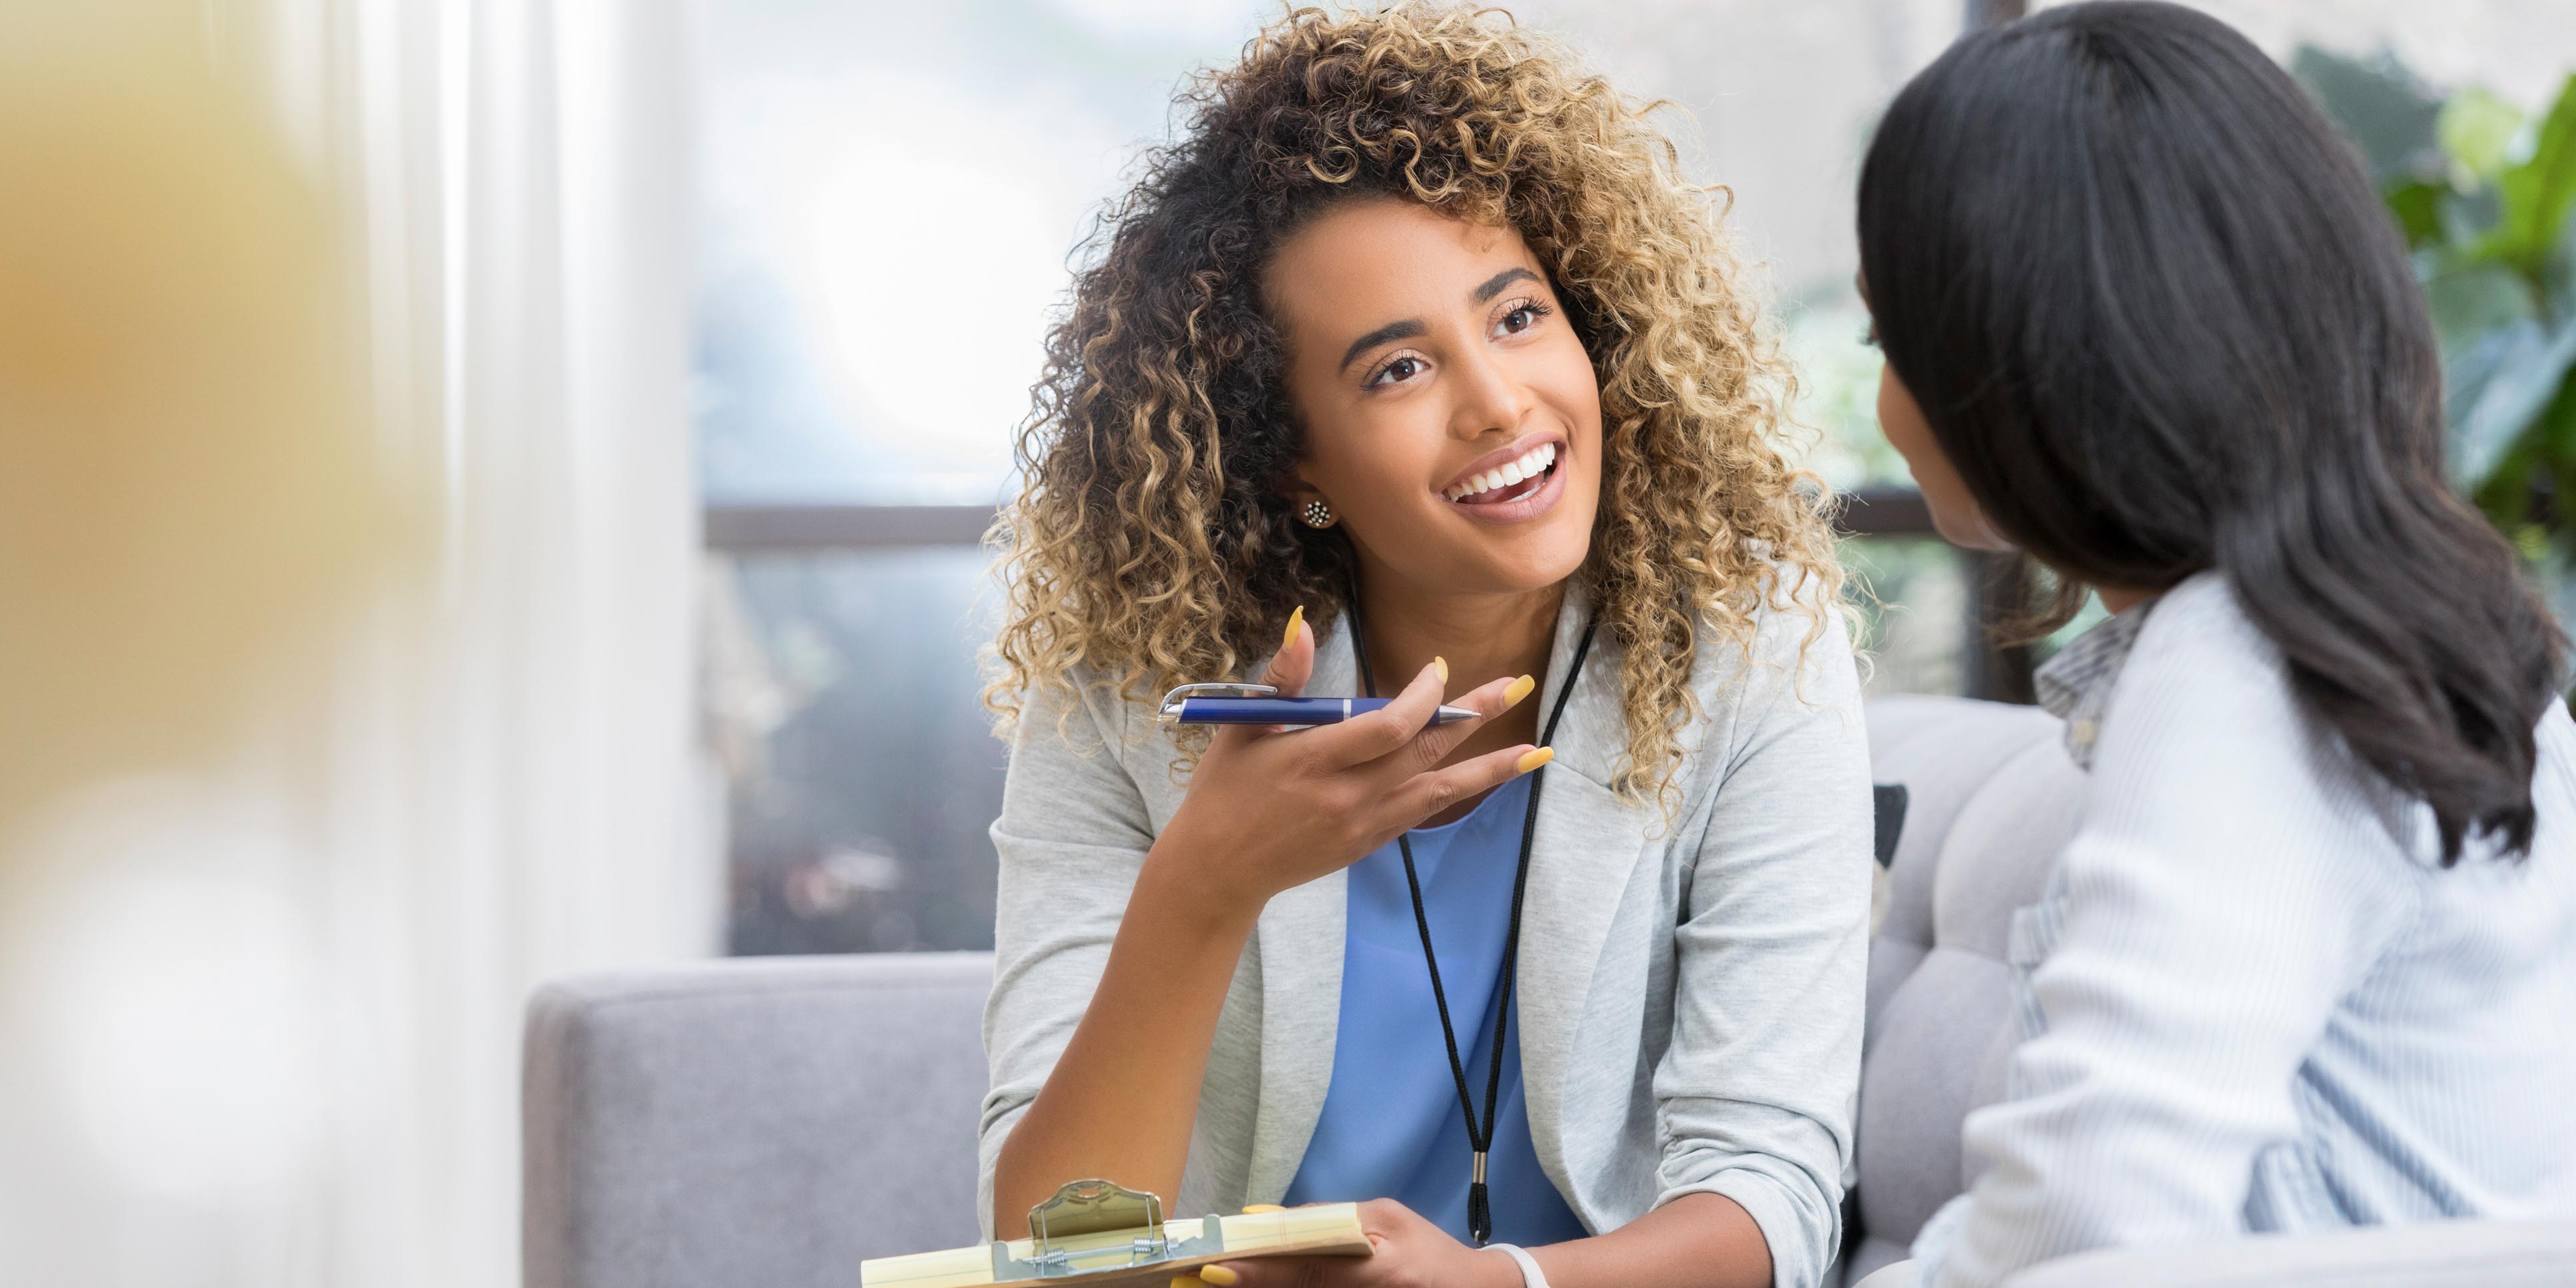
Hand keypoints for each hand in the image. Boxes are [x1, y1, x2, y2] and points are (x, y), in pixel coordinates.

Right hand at [1148, 609, 1543, 917]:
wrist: (1217, 870)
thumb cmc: (1223, 790)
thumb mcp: (1242, 727)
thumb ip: (1282, 679)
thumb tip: (1305, 625)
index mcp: (1312, 759)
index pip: (1387, 725)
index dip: (1422, 696)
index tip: (1438, 670)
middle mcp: (1346, 795)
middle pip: (1425, 751)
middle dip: (1474, 716)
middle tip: (1518, 685)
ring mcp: (1362, 824)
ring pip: (1439, 790)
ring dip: (1489, 768)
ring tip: (1536, 752)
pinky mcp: (1368, 843)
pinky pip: (1422, 812)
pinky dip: (1457, 792)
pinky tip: (1487, 777)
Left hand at [1183, 1199, 1522, 1287]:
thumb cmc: (1428, 1251)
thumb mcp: (1387, 1219)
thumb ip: (1329, 1217)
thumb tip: (1268, 1217)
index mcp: (1378, 1269)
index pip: (1307, 1268)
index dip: (1260, 1270)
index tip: (1217, 1266)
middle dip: (1247, 1285)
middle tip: (1200, 1275)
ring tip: (1214, 1282)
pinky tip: (1251, 1285)